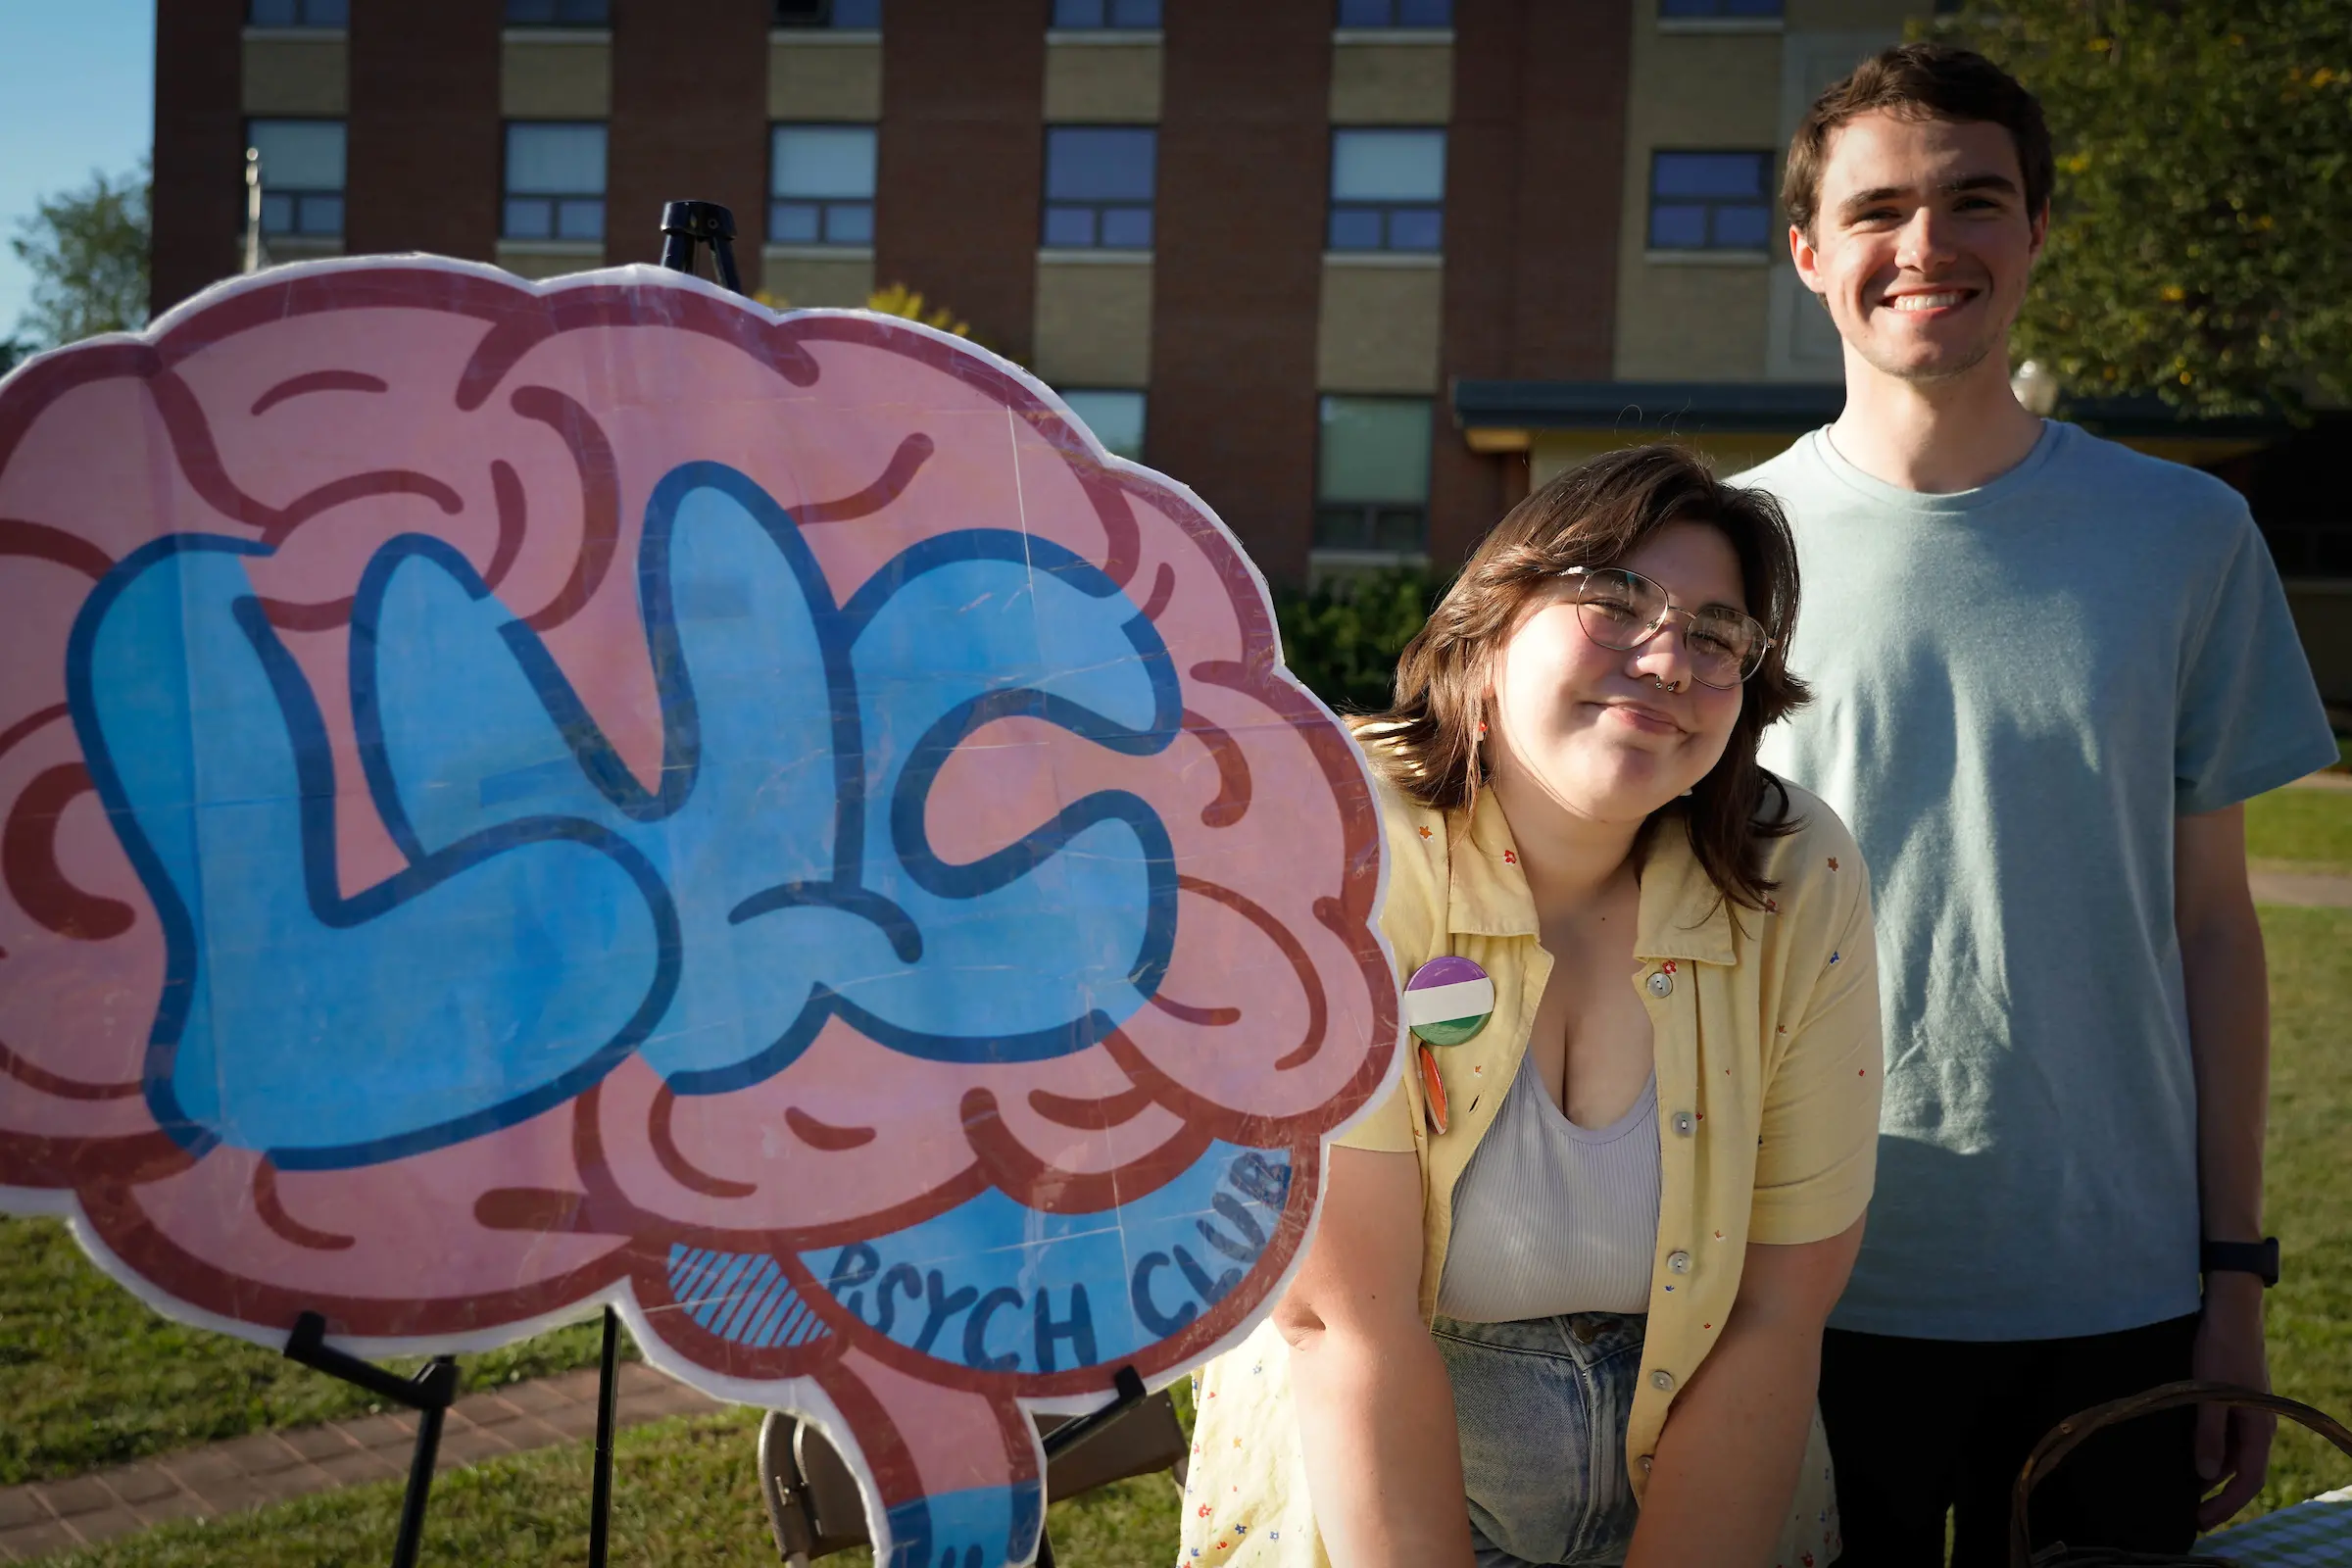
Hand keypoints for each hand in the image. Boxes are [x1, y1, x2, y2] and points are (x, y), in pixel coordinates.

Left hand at [2192, 1273, 2273, 1530]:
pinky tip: (2183, 1452)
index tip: (2201, 1522)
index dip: (2227, 1505)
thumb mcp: (2209, 1394)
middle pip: (2240, 1472)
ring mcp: (2246, 1413)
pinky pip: (2224, 1435)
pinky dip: (2208, 1449)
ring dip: (2210, 1472)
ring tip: (2179, 1487)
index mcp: (2259, 1428)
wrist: (2229, 1312)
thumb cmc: (2220, 1350)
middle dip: (2217, 1495)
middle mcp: (2257, 1426)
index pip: (2249, 1481)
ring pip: (2231, 1454)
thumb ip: (2209, 1434)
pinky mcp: (2233, 1401)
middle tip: (2187, 1512)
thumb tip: (2208, 1475)